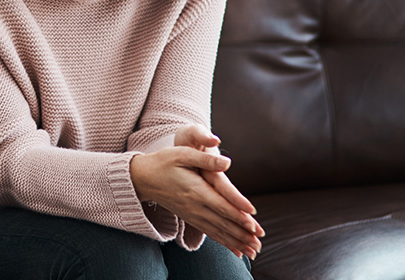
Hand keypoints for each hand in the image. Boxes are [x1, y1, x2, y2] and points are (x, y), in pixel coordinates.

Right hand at [130, 129, 263, 259]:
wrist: (143, 178)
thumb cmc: (164, 162)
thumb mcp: (182, 154)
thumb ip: (206, 160)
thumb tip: (227, 163)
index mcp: (195, 189)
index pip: (220, 204)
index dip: (237, 213)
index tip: (253, 221)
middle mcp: (195, 206)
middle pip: (222, 222)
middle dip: (242, 232)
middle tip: (260, 241)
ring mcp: (192, 214)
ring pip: (218, 231)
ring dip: (236, 241)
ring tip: (254, 250)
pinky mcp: (190, 218)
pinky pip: (210, 233)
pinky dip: (225, 242)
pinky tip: (236, 250)